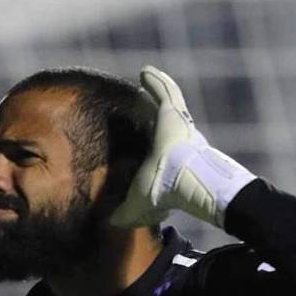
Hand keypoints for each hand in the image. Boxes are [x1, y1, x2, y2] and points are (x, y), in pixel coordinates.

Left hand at [109, 66, 255, 229]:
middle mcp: (171, 138)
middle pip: (157, 118)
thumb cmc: (164, 193)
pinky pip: (164, 90)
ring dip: (155, 89)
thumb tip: (110, 224)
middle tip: (140, 100)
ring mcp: (175, 122)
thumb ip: (124, 214)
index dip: (143, 135)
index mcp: (163, 157)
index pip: (151, 142)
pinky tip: (144, 71)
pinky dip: (155, 81)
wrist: (186, 182)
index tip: (135, 130)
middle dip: (149, 108)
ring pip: (163, 100)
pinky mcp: (173, 111)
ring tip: (145, 77)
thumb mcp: (138, 205)